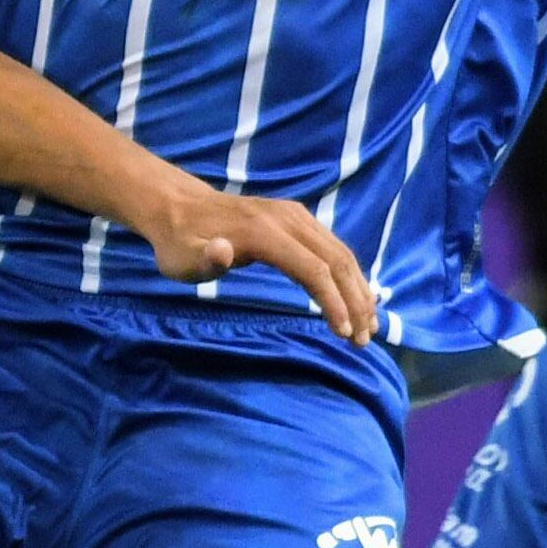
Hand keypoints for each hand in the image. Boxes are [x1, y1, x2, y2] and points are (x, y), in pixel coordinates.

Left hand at [140, 187, 377, 345]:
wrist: (179, 206)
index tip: (344, 334)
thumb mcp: (181, 257)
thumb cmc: (179, 242)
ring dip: (359, 289)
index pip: (314, 269)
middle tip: (363, 340)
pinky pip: (333, 246)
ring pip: (341, 252)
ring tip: (367, 326)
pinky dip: (349, 274)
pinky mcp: (298, 218)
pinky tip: (356, 298)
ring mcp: (296, 215)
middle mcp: (288, 218)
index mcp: (265, 231)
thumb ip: (204, 259)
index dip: (333, 302)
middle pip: (337, 261)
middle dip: (355, 302)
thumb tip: (222, 252)